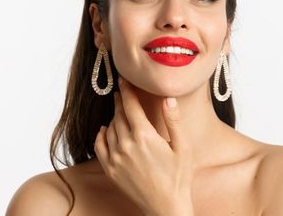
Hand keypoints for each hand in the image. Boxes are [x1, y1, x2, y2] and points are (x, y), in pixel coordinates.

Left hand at [93, 76, 194, 215]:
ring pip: (110, 128)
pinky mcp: (110, 170)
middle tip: (121, 91)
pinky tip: (105, 130)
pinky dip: (101, 134)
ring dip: (115, 117)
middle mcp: (126, 144)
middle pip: (119, 114)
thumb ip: (173, 120)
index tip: (123, 79)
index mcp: (145, 136)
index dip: (126, 90)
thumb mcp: (182, 147)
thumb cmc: (178, 177)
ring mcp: (116, 158)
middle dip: (121, 101)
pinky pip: (99, 145)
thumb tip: (168, 97)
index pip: (130, 105)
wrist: (165, 207)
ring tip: (120, 111)